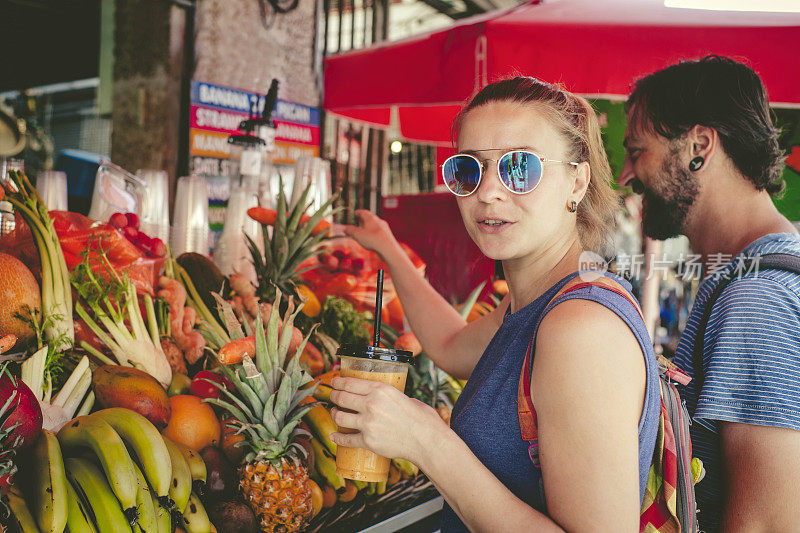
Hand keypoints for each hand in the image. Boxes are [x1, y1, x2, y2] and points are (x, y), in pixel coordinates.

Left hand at [328, 376, 445, 464]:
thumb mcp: (404, 396)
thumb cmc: (421, 418)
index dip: (338, 382)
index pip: (350, 383)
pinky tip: (334, 436)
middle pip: (341, 398)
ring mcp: (367, 424)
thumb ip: (389, 396)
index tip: (334, 382)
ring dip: (334, 414)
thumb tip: (384, 399)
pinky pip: (347, 439)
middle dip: (333, 396)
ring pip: (340, 416)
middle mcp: (371, 404)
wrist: (426, 440)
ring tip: (334, 413)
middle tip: (331, 396)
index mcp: (380, 390)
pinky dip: (338, 437)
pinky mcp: (368, 441)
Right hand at [342, 210, 398, 259]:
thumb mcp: (357, 235)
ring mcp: (384, 228)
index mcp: (371, 218)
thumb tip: (344, 228)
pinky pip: (378, 233)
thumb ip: (350, 231)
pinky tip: (371, 239)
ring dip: (368, 227)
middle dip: (363, 220)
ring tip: (363, 232)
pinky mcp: (387, 236)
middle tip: (358, 222)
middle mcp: (379, 221)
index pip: (363, 212)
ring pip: (375, 225)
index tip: (356, 213)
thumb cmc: (373, 240)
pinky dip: (373, 234)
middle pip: (370, 218)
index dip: (358, 212)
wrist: (388, 249)